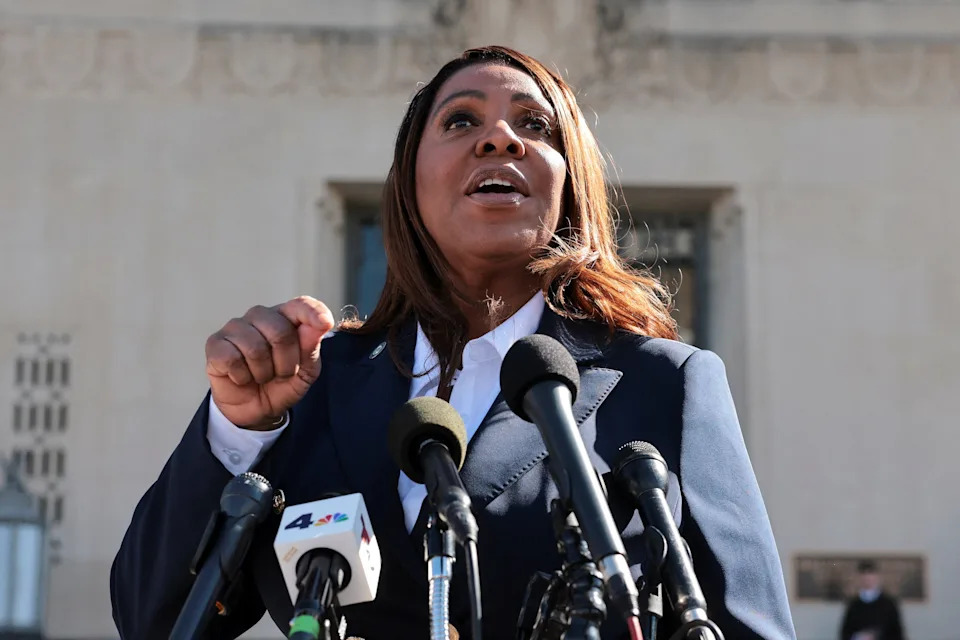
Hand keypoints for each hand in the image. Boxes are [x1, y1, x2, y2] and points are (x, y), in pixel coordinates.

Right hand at [205, 296, 334, 428]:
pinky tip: (242, 377)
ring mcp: (235, 327)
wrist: (256, 409)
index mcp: (286, 317)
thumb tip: (320, 324)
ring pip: (255, 348)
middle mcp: (260, 316)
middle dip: (286, 362)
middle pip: (280, 332)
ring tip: (262, 376)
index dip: (313, 312)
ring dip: (264, 372)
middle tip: (282, 373)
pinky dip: (242, 376)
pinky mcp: (215, 344)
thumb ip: (311, 347)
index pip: (301, 305)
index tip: (325, 323)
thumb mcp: (306, 371)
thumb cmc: (283, 384)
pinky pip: (232, 359)